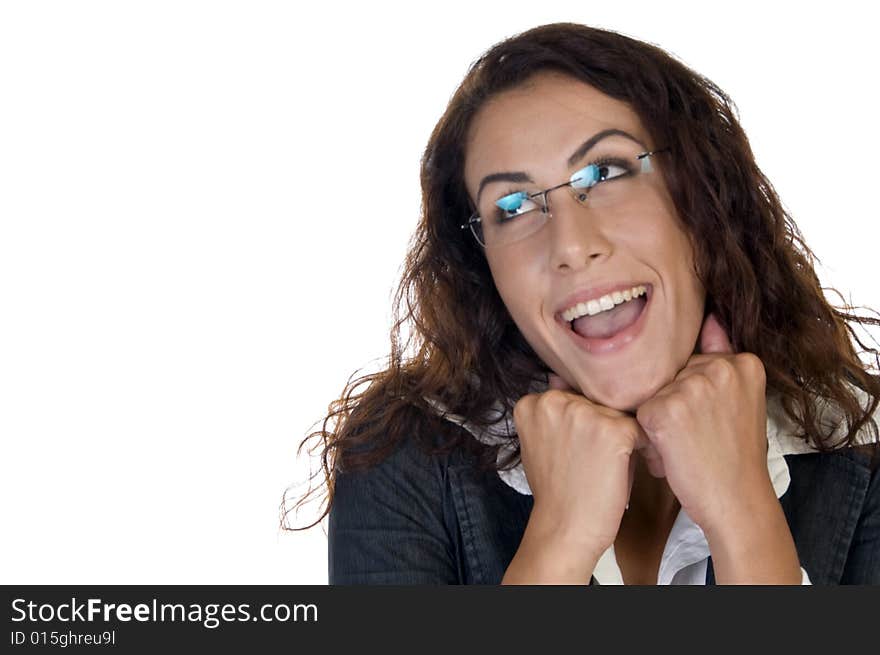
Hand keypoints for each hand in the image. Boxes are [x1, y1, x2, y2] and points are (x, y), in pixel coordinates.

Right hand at [513, 375, 650, 559]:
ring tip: (605, 467)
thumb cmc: (558, 489)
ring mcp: (584, 412)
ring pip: (619, 413)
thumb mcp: (543, 442)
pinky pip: (640, 430)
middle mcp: (554, 400)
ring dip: (621, 437)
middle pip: (597, 401)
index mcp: (532, 402)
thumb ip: (553, 411)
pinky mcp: (612, 429)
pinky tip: (620, 471)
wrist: (563, 529)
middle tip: (591, 462)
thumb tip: (558, 376)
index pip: (573, 397)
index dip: (581, 424)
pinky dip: (639, 450)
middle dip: (601, 427)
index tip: (575, 451)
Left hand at [635, 313, 773, 533]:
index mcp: (743, 361)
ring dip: (659, 424)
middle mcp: (719, 367)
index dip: (694, 397)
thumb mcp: (738, 400)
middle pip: (671, 376)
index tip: (712, 423)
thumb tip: (711, 317)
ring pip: (652, 394)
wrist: (737, 504)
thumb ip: (720, 358)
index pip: (695, 363)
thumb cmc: (734, 457)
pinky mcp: (664, 409)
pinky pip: (638, 415)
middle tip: (700, 440)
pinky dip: (648, 439)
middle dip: (674, 407)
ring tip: (687, 448)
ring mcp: (691, 386)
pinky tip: (673, 456)